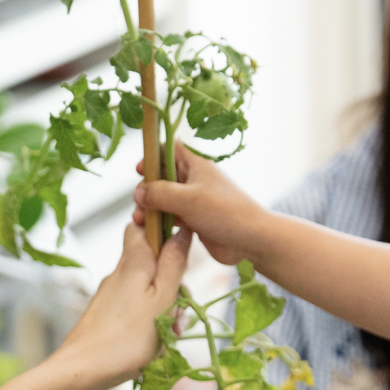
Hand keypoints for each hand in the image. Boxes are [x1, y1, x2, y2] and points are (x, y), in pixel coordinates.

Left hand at [51, 221, 191, 384]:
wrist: (82, 372)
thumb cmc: (128, 337)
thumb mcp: (163, 298)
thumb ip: (174, 263)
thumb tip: (182, 229)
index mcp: (133, 261)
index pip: (142, 225)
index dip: (162, 229)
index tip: (180, 251)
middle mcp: (120, 273)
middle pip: (152, 263)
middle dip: (173, 283)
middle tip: (182, 310)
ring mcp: (111, 295)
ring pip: (147, 290)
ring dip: (166, 308)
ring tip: (171, 335)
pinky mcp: (107, 316)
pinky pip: (137, 309)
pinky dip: (151, 322)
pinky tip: (156, 345)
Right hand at [132, 144, 268, 266]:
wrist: (252, 240)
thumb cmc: (225, 213)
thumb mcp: (188, 199)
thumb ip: (160, 193)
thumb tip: (137, 192)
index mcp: (196, 166)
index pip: (170, 148)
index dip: (153, 155)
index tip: (140, 170)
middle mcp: (194, 180)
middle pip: (162, 176)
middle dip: (146, 188)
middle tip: (139, 204)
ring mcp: (194, 201)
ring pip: (164, 199)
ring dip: (150, 208)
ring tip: (141, 220)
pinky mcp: (195, 220)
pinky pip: (171, 217)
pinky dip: (160, 222)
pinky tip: (152, 231)